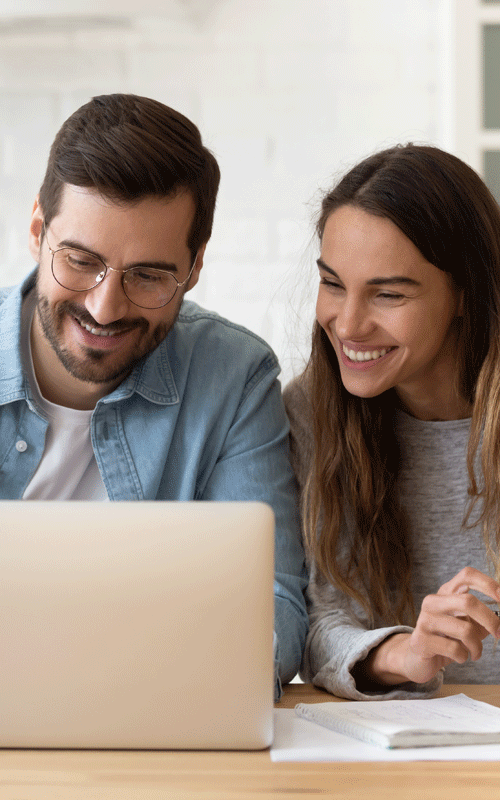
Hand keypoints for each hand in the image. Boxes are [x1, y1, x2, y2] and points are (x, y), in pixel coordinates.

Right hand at [361, 567, 499, 686]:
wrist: (418, 658)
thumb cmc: (449, 639)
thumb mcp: (468, 625)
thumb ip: (484, 619)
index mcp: (446, 592)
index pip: (467, 575)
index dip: (487, 584)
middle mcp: (433, 601)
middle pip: (468, 601)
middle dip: (490, 620)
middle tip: (499, 633)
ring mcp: (425, 619)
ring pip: (465, 630)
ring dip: (477, 647)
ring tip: (475, 653)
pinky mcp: (421, 640)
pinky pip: (455, 649)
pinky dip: (464, 657)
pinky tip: (460, 657)